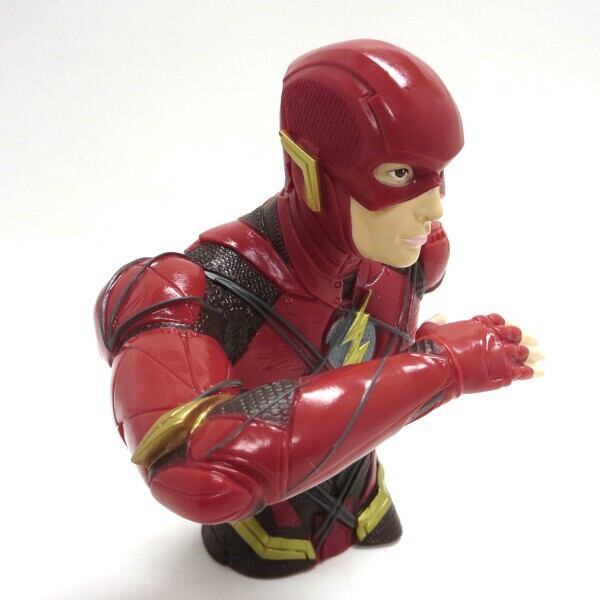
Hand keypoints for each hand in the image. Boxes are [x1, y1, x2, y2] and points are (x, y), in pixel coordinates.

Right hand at [417, 313, 542, 393]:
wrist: (440, 366)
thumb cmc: (432, 348)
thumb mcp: (430, 328)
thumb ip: (438, 320)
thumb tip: (441, 315)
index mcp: (477, 324)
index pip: (498, 320)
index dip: (504, 325)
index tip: (509, 330)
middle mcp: (492, 336)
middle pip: (514, 334)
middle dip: (523, 338)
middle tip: (533, 341)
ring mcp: (499, 354)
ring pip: (521, 352)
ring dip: (529, 354)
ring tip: (539, 356)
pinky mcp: (502, 372)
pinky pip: (522, 371)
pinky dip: (530, 371)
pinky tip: (536, 371)